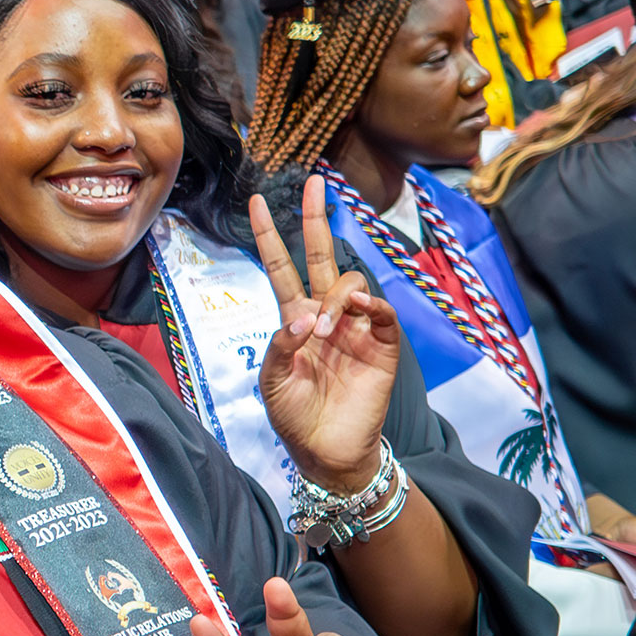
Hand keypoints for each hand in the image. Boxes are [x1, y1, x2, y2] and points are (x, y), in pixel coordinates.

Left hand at [247, 176, 401, 491]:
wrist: (327, 452)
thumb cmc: (295, 417)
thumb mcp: (273, 382)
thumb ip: (282, 346)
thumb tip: (304, 317)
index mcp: (294, 318)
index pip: (280, 267)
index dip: (267, 234)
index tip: (254, 201)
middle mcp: (325, 314)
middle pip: (321, 255)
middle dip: (316, 218)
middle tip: (315, 183)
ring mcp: (355, 326)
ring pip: (351, 281)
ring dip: (336, 296)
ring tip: (323, 331)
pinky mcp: (382, 344)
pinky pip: (380, 311)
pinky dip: (369, 304)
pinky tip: (357, 310)